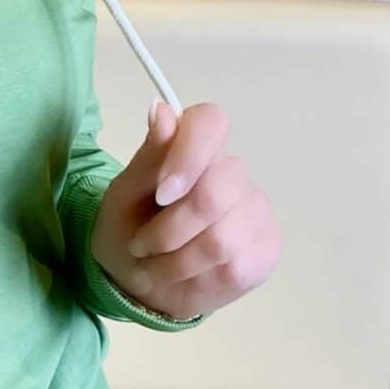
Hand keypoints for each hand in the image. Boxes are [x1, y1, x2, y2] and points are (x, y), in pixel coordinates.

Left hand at [88, 99, 279, 320]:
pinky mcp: (266, 249)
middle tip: (141, 245)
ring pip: (222, 239)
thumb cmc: (128, 228)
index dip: (188, 155)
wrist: (139, 280)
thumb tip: (161, 109)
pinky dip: (196, 278)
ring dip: (175, 261)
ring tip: (155, 266)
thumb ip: (149, 157)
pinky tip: (183, 276)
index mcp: (195, 148)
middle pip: (215, 192)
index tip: (161, 193)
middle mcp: (232, 173)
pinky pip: (235, 267)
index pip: (211, 122)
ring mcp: (255, 211)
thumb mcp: (124, 195)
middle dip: (168, 230)